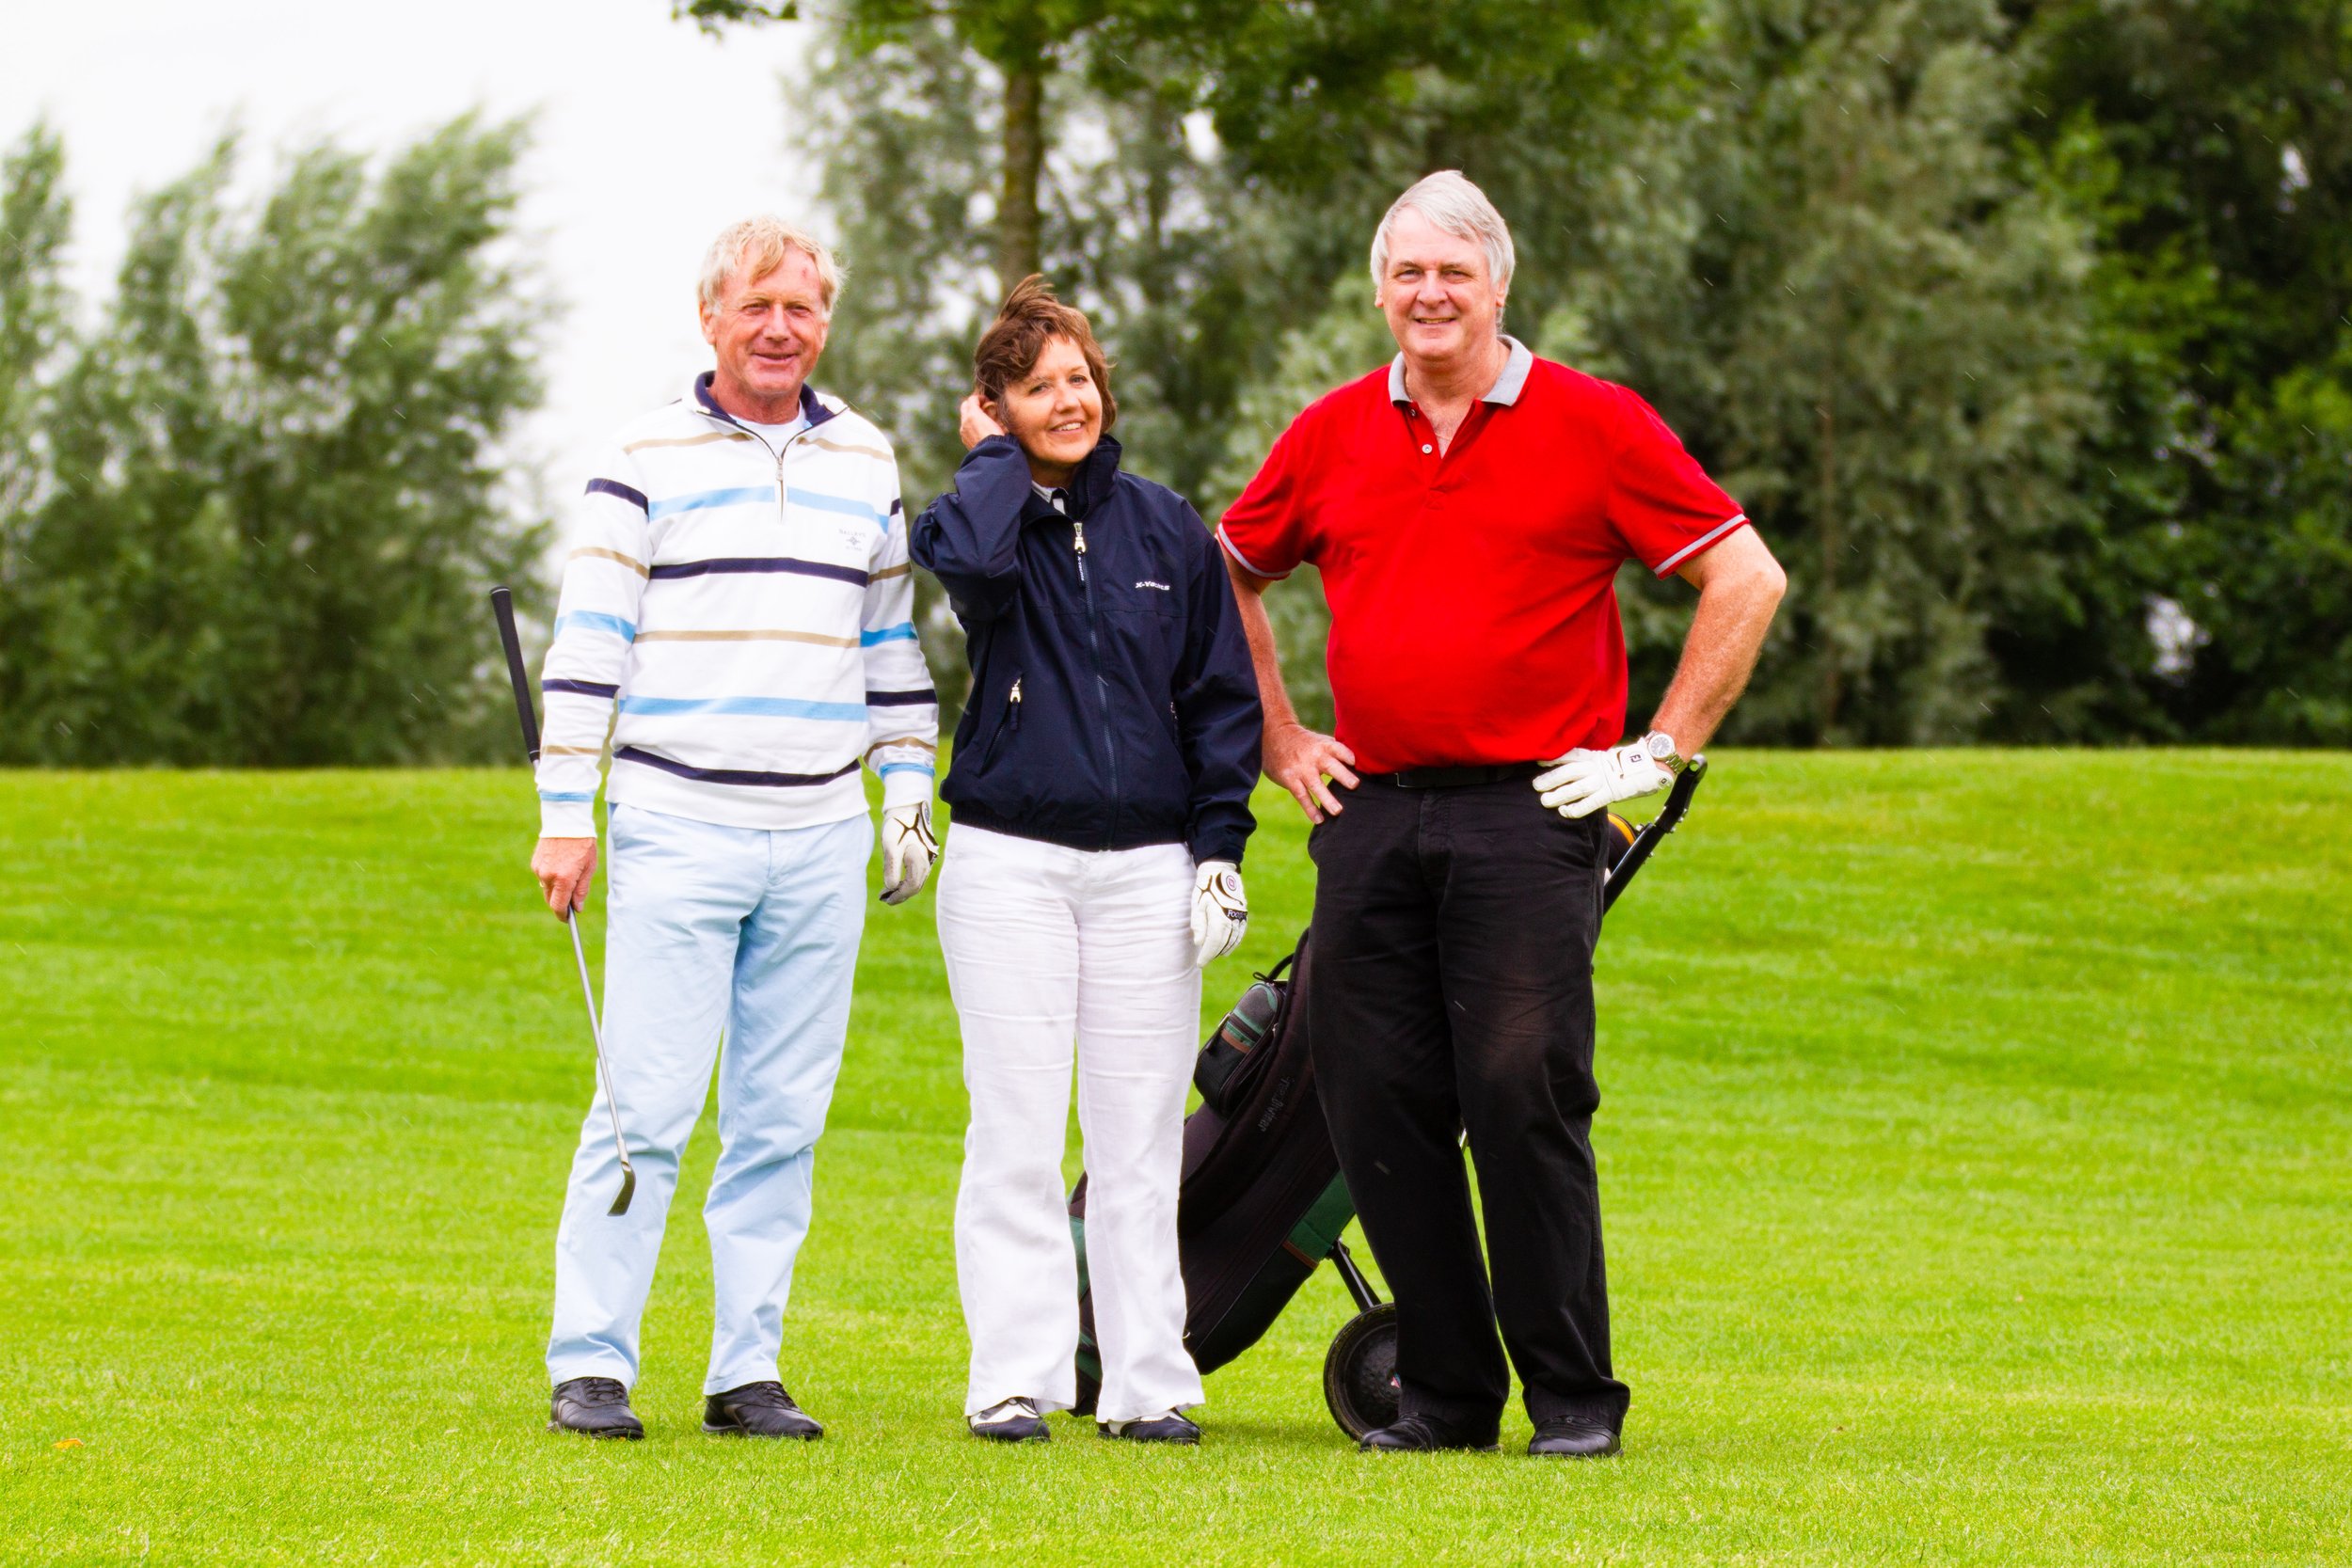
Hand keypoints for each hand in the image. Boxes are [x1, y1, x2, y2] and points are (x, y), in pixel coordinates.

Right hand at [532, 836, 598, 917]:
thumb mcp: (589, 867)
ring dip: (556, 888)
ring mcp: (539, 869)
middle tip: (572, 898)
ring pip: (546, 888)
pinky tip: (560, 866)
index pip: (558, 906)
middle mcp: (548, 876)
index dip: (563, 915)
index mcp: (563, 878)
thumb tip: (577, 908)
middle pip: (551, 899)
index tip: (568, 919)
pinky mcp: (535, 863)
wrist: (566, 821)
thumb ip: (581, 889)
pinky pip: (543, 877)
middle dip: (560, 902)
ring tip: (569, 874)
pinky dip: (550, 877)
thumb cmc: (583, 844)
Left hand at [879, 800, 938, 904]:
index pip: (911, 887)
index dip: (899, 896)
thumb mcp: (891, 846)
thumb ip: (891, 867)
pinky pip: (918, 874)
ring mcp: (927, 859)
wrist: (908, 808)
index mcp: (919, 860)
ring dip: (904, 888)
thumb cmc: (898, 825)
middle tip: (885, 898)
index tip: (885, 899)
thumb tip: (890, 887)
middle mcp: (926, 862)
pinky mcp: (924, 855)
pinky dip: (907, 880)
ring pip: (917, 881)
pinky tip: (897, 880)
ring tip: (888, 891)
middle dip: (901, 895)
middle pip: (916, 886)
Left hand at [958, 392, 1006, 449]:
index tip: (988, 400)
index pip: (972, 399)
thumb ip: (990, 411)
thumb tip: (989, 407)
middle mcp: (965, 421)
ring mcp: (963, 431)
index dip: (980, 398)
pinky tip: (980, 429)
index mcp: (973, 414)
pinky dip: (971, 424)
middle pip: (965, 406)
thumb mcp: (997, 419)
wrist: (992, 454)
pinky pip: (966, 427)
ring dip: (971, 415)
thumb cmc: (997, 436)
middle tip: (983, 407)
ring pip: (965, 417)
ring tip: (982, 418)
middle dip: (972, 404)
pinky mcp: (965, 439)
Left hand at [1191, 860, 1247, 967]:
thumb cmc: (1205, 886)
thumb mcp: (1197, 903)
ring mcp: (1240, 915)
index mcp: (1220, 916)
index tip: (1200, 963)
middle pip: (1224, 943)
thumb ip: (1198, 924)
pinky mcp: (1243, 913)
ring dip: (1224, 949)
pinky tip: (1227, 947)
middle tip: (1204, 960)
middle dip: (1213, 953)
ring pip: (1234, 939)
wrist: (1221, 870)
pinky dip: (1234, 942)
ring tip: (1213, 955)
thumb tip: (1199, 943)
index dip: (1207, 954)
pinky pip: (1240, 932)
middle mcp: (1233, 918)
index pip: (1214, 942)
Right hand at [1265, 721, 1358, 823]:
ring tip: (1338, 811)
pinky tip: (1320, 819)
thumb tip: (1362, 765)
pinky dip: (1310, 808)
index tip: (1356, 762)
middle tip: (1355, 785)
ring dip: (1326, 798)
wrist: (1274, 737)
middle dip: (1342, 775)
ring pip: (1315, 784)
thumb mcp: (1319, 741)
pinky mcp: (1290, 779)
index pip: (1337, 748)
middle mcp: (1313, 756)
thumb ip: (1337, 752)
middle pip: (1329, 765)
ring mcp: (1301, 769)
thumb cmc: (1305, 743)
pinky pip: (1302, 796)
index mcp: (1323, 745)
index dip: (1347, 754)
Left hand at [1534, 742, 1672, 818]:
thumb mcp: (1609, 759)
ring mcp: (1604, 780)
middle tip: (1535, 786)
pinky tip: (1565, 812)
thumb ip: (1594, 764)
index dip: (1555, 760)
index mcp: (1597, 757)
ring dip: (1559, 794)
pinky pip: (1591, 802)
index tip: (1539, 763)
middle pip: (1569, 772)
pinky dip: (1577, 807)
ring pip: (1577, 787)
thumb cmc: (1631, 764)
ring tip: (1545, 800)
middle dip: (1551, 779)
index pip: (1572, 756)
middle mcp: (1598, 767)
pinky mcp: (1611, 793)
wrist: (1654, 765)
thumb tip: (1578, 770)